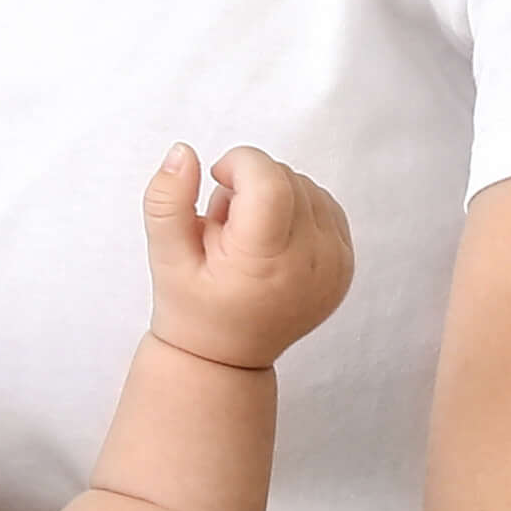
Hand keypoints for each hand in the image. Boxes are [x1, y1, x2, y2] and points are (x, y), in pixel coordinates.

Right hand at [145, 143, 353, 368]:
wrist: (227, 358)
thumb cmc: (192, 307)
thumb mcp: (165, 255)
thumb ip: (166, 201)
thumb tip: (183, 152)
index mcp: (266, 262)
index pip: (269, 179)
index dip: (238, 164)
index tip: (216, 181)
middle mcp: (311, 264)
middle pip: (287, 177)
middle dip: (250, 182)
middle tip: (224, 225)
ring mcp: (335, 266)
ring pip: (306, 186)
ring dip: (272, 194)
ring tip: (246, 236)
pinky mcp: (346, 265)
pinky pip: (325, 205)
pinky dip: (296, 207)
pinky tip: (271, 238)